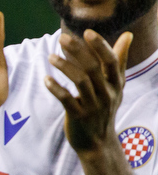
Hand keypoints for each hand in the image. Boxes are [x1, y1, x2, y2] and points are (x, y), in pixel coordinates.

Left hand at [48, 27, 131, 156]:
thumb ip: (120, 59)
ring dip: (64, 67)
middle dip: (78, 51)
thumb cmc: (105, 107)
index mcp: (116, 83)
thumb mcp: (116, 85)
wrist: (98, 143)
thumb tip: (128, 34)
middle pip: (93, 68)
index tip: (87, 32)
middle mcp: (107, 93)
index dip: (100, 46)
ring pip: (80, 82)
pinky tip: (46, 79)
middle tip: (61, 38)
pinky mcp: (79, 117)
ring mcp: (94, 106)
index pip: (111, 61)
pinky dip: (56, 88)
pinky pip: (67, 100)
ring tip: (50, 57)